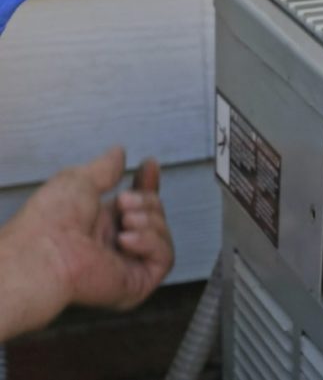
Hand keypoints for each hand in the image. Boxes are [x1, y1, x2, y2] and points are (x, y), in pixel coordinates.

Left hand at [0, 147, 173, 336]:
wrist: (45, 252)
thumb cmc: (51, 220)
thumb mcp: (80, 179)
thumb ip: (105, 168)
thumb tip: (118, 153)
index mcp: (100, 224)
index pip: (138, 205)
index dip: (147, 184)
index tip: (149, 165)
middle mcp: (114, 244)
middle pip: (156, 214)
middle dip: (147, 200)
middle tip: (123, 202)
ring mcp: (127, 264)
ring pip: (163, 234)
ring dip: (149, 220)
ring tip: (125, 221)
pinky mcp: (137, 283)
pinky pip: (165, 258)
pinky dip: (151, 242)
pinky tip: (126, 240)